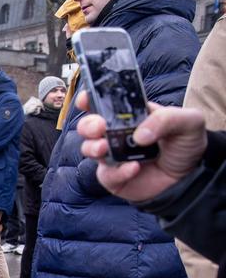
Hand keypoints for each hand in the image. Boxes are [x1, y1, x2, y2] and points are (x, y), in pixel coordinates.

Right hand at [75, 91, 206, 202]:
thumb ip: (167, 119)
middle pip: (88, 126)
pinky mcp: (114, 177)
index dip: (90, 99)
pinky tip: (134, 168)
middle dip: (88, 125)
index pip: (104, 102)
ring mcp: (113, 156)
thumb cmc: (186, 146)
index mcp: (131, 115)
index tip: (85, 99)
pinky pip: (106, 174)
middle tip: (100, 127)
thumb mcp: (189, 122)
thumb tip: (139, 135)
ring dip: (93, 147)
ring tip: (105, 148)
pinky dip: (117, 172)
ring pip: (88, 149)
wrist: (191, 178)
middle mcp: (116, 134)